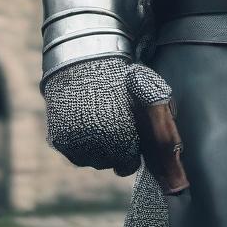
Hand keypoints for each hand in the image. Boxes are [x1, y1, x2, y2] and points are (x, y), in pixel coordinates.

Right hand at [42, 58, 171, 176]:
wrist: (83, 61)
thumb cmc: (117, 77)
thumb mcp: (142, 98)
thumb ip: (149, 124)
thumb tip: (165, 143)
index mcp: (121, 138)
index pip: (129, 164)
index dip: (131, 152)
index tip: (130, 142)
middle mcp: (98, 147)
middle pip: (108, 163)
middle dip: (113, 150)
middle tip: (113, 129)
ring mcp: (75, 145)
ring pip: (89, 160)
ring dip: (94, 149)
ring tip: (98, 124)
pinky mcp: (60, 141)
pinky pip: (73, 152)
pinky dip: (77, 144)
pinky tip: (84, 125)